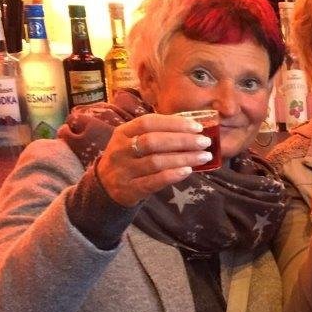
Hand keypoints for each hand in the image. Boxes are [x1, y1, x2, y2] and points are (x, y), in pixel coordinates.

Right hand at [95, 113, 213, 206]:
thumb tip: (193, 127)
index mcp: (123, 132)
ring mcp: (124, 170)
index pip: (148, 122)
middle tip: (204, 142)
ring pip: (156, 162)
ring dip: (184, 158)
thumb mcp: (134, 141)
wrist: (106, 187)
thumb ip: (158, 133)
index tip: (197, 127)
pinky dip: (173, 175)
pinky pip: (153, 181)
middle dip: (183, 140)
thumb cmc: (131, 159)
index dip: (174, 123)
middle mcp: (121, 149)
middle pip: (153, 141)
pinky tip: (188, 171)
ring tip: (204, 157)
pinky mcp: (130, 189)